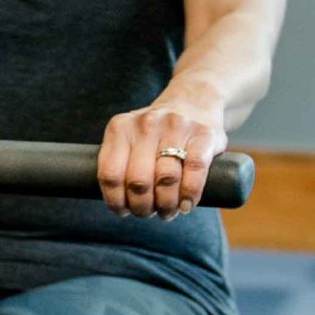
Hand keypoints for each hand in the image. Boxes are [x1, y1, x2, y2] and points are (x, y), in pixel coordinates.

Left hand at [99, 97, 226, 218]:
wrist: (194, 101)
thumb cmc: (157, 133)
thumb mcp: (130, 137)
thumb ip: (119, 163)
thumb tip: (117, 205)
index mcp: (120, 128)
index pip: (110, 174)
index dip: (116, 201)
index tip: (123, 211)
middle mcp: (146, 124)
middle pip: (138, 181)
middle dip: (142, 206)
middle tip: (148, 213)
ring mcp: (176, 127)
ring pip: (166, 178)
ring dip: (166, 205)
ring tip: (167, 212)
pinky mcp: (204, 134)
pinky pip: (195, 171)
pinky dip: (190, 194)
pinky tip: (186, 205)